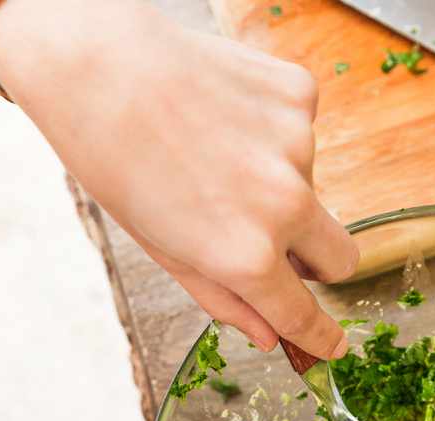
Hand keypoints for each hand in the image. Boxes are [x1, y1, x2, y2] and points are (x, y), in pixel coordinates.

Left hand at [0, 0, 356, 356]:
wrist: (94, 61)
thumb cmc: (113, 157)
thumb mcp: (160, 247)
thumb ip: (222, 297)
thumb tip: (268, 334)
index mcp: (245, 255)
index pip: (304, 313)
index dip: (320, 334)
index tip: (332, 345)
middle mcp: (284, 204)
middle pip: (340, 258)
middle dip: (318, 263)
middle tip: (277, 244)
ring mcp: (299, 147)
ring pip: (312, 187)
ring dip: (278, 181)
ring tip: (213, 151)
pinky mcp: (299, 96)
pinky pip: (302, 131)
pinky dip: (272, 131)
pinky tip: (224, 113)